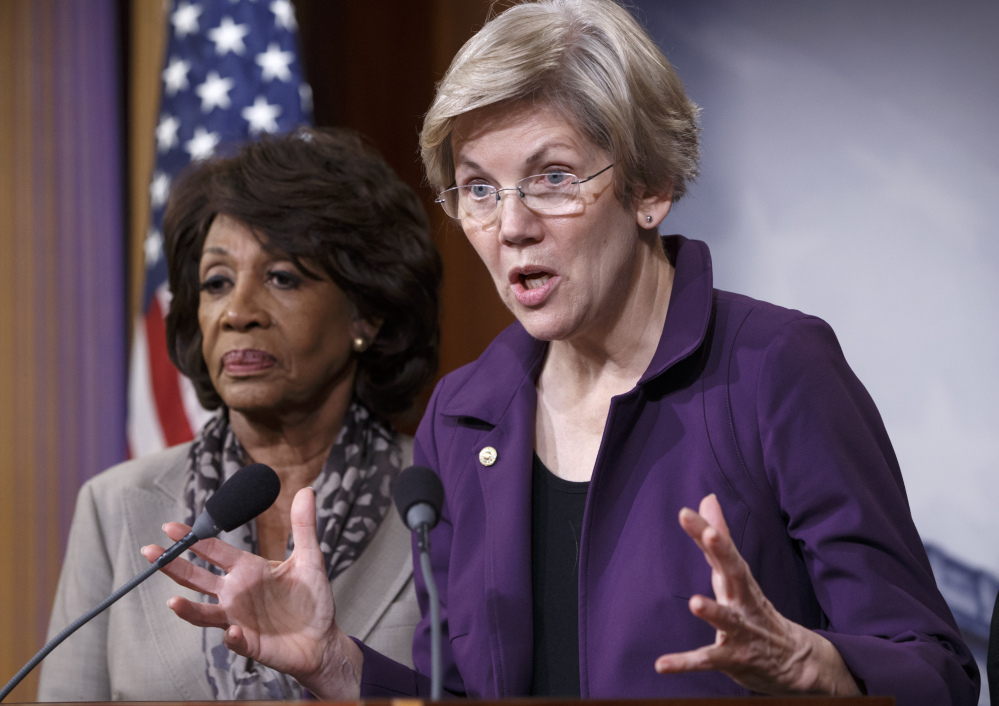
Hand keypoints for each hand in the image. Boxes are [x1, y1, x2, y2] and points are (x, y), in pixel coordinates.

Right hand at [141, 487, 361, 699]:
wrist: (323, 639)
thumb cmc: (312, 599)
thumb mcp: (310, 558)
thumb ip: (303, 526)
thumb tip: (307, 489)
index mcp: (248, 570)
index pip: (214, 551)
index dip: (194, 539)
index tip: (170, 527)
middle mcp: (236, 593)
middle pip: (197, 579)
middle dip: (173, 566)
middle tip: (150, 551)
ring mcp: (239, 619)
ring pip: (204, 613)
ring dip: (188, 609)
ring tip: (173, 601)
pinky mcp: (250, 643)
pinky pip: (235, 640)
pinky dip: (232, 636)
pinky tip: (233, 631)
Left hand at [653, 494, 859, 694]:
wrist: (794, 662)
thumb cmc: (754, 609)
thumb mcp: (736, 573)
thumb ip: (719, 539)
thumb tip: (707, 499)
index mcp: (739, 579)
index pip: (722, 551)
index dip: (706, 531)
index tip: (687, 512)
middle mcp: (742, 601)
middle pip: (733, 573)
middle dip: (722, 553)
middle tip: (711, 535)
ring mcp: (741, 631)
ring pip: (728, 619)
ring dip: (713, 611)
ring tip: (695, 602)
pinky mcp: (734, 658)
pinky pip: (707, 660)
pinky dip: (685, 662)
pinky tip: (661, 664)